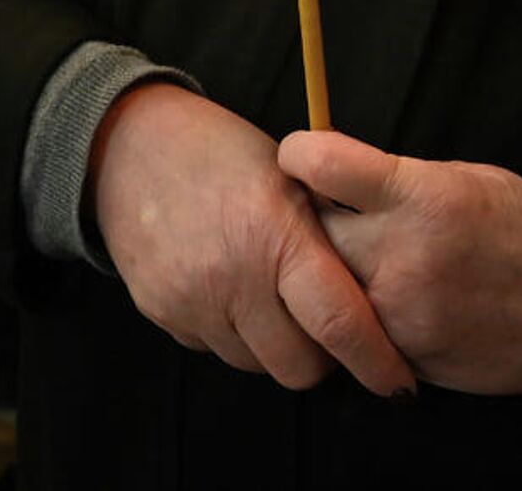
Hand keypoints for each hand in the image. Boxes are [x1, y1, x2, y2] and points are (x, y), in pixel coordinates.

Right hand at [90, 83, 414, 395]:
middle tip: (314, 319)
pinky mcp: (159, 311)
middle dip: (318, 355)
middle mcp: (231, 275)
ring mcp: (190, 298)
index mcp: (274, 234)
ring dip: (267, 341)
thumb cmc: (215, 149)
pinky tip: (217, 281)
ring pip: (255, 364)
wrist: (123, 140)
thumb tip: (369, 303)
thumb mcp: (285, 176)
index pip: (341, 325)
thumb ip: (323, 240)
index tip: (398, 380)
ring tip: (257, 288)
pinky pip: (211, 347)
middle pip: (299, 367)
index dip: (378, 363)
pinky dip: (225, 328)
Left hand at [279, 130, 521, 395]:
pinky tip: (390, 297)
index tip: (302, 156)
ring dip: (333, 269)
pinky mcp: (410, 355)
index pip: (320, 163)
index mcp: (421, 197)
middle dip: (310, 218)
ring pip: (327, 286)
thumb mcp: (460, 179)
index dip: (300, 153)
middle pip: (311, 230)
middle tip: (327, 212)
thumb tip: (328, 170)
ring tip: (363, 256)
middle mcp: (405, 256)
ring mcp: (405, 312)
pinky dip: (361, 311)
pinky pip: (358, 328)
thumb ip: (391, 177)